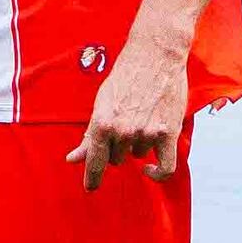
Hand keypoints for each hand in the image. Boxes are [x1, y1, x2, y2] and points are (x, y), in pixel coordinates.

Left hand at [70, 31, 191, 184]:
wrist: (155, 55)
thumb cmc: (126, 76)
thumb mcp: (101, 104)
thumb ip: (90, 135)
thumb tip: (73, 159)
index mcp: (102, 123)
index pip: (95, 161)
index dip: (92, 177)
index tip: (91, 187)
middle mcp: (123, 131)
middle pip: (116, 158)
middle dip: (117, 147)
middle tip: (125, 122)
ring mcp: (146, 133)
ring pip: (138, 156)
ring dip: (138, 144)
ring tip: (142, 117)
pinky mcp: (168, 133)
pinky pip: (165, 168)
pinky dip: (157, 174)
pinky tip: (151, 169)